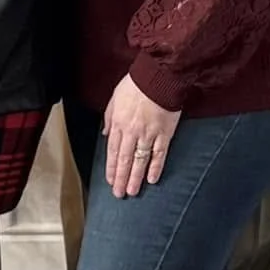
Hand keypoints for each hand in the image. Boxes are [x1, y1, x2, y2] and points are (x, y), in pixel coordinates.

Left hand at [103, 74, 181, 197]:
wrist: (158, 76)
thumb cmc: (136, 83)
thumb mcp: (115, 98)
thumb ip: (109, 117)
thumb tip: (105, 133)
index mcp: (119, 123)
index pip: (112, 151)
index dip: (111, 168)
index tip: (110, 180)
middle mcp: (132, 132)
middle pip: (124, 160)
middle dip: (121, 178)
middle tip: (119, 194)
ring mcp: (148, 134)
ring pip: (140, 160)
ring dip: (135, 178)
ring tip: (132, 191)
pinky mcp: (164, 133)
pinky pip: (159, 154)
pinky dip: (155, 167)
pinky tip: (152, 179)